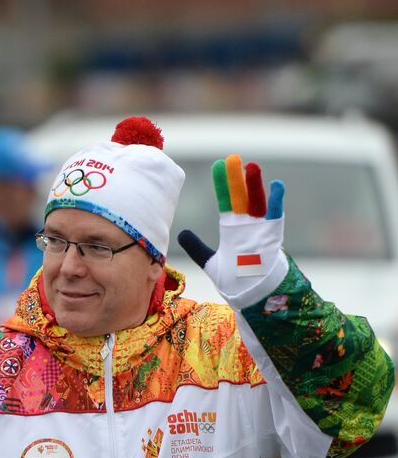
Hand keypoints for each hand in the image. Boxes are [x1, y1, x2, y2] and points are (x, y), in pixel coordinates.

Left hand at [178, 155, 286, 307]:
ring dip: (255, 185)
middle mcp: (246, 226)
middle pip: (241, 197)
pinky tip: (276, 185)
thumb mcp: (211, 263)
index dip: (223, 184)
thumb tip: (182, 233)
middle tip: (232, 158)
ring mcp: (260, 230)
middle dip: (236, 179)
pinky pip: (276, 216)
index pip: (226, 201)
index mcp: (232, 229)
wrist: (253, 298)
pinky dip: (276, 202)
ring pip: (257, 203)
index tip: (218, 165)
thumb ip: (197, 248)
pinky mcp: (273, 238)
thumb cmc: (235, 282)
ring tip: (251, 166)